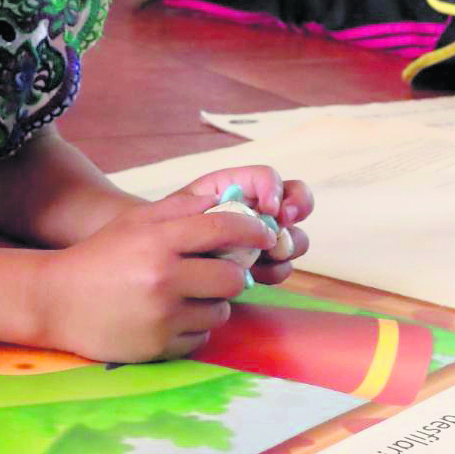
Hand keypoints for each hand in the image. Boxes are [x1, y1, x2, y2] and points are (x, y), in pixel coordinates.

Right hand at [36, 192, 275, 362]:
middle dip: (233, 274)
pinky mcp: (159, 347)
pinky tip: (170, 316)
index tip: (263, 236)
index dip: (252, 231)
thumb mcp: (136, 221)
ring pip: (220, 311)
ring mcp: (162, 317)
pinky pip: (201, 336)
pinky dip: (194, 327)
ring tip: (186, 295)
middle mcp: (163, 279)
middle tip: (219, 271)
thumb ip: (183, 209)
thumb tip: (230, 203)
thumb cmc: (100, 255)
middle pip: (233, 278)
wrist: (55, 300)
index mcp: (159, 241)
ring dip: (212, 303)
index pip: (224, 230)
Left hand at [173, 165, 313, 285]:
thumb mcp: (178, 210)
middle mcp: (257, 209)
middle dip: (297, 210)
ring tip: (262, 260)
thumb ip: (205, 203)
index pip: (268, 178)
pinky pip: (282, 265)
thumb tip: (225, 206)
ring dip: (285, 247)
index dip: (275, 189)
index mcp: (238, 187)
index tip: (270, 209)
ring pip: (294, 236)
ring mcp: (262, 238)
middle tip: (280, 227)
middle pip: (297, 200)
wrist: (157, 262)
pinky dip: (274, 270)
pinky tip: (256, 275)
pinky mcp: (262, 265)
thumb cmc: (164, 230)